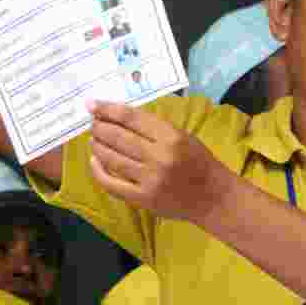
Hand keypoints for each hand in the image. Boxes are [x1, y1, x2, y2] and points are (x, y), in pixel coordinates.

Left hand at [87, 100, 230, 223]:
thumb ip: (153, 127)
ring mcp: (149, 179)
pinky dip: (99, 172)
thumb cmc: (198, 161)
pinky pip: (112, 184)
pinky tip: (94, 161)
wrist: (213, 197)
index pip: (131, 118)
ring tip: (93, 139)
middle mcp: (159, 157)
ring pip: (112, 159)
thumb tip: (118, 116)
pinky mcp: (143, 199)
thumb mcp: (182, 135)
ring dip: (98, 146)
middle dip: (100, 127)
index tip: (92, 105)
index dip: (107, 109)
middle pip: (118, 137)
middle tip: (92, 123)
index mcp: (170, 137)